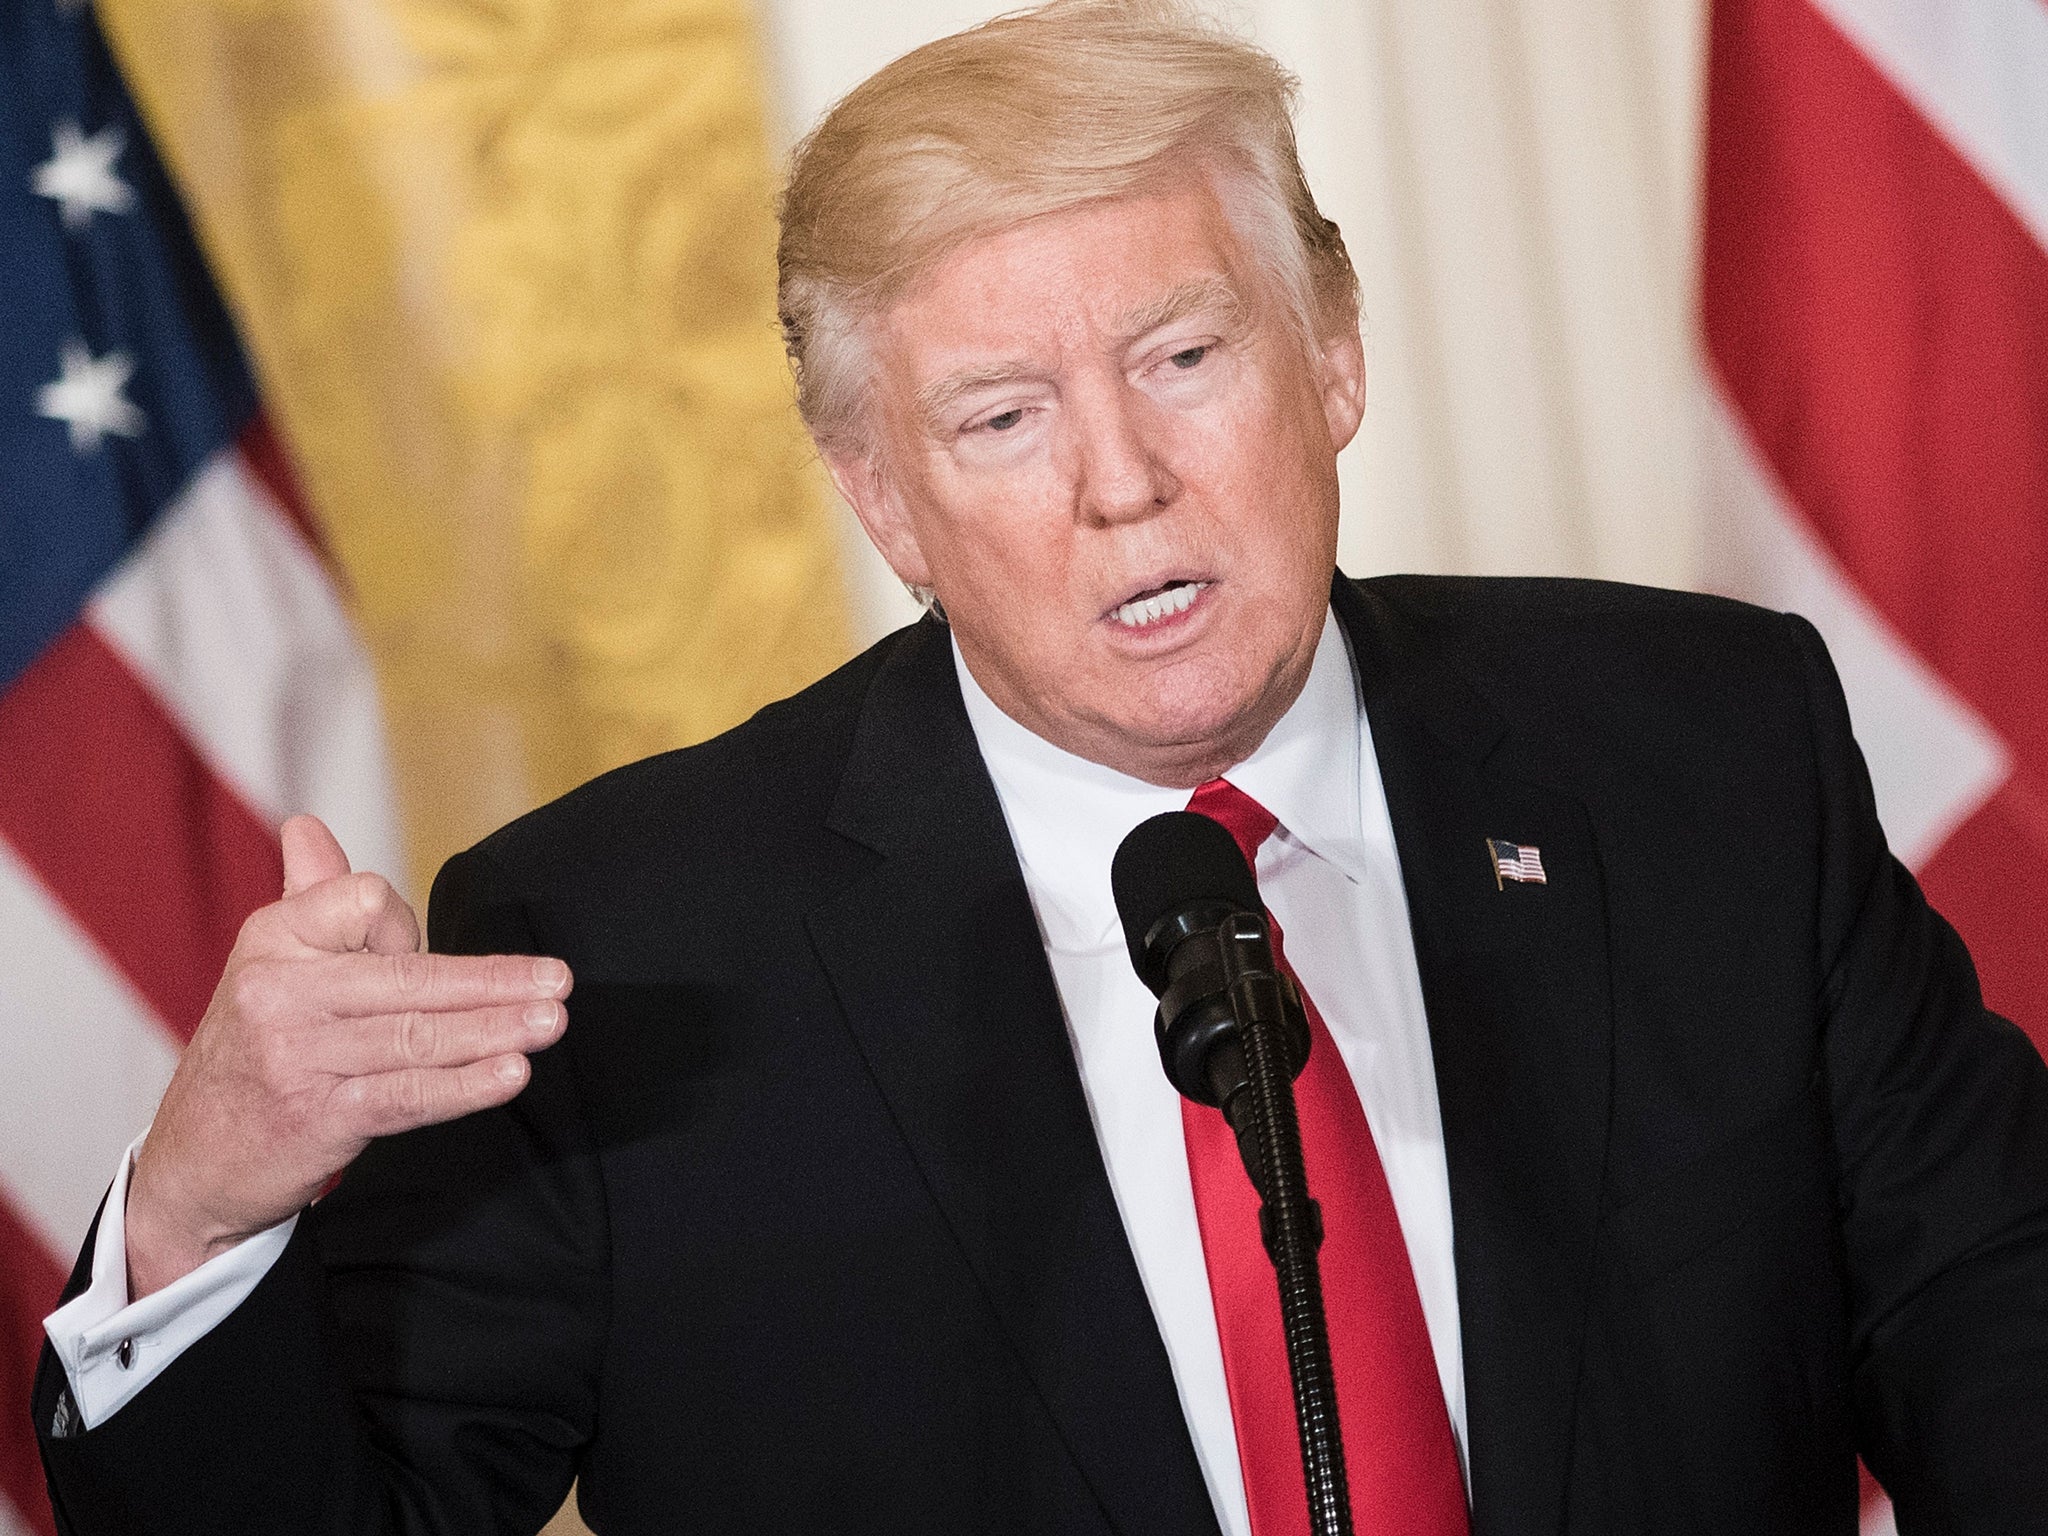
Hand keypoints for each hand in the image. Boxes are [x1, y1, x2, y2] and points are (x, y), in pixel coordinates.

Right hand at [124, 815, 571, 1299]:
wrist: (194, 1159)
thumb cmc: (252, 1049)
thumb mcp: (269, 965)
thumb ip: (309, 896)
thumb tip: (308, 826)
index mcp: (273, 939)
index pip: (367, 901)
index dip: (406, 924)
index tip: (422, 952)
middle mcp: (279, 993)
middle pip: (409, 976)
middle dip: (493, 981)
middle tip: (558, 982)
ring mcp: (296, 1057)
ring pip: (416, 1036)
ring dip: (494, 1030)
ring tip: (549, 1022)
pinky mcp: (316, 1117)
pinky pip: (405, 1096)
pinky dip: (463, 1086)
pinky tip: (509, 1074)